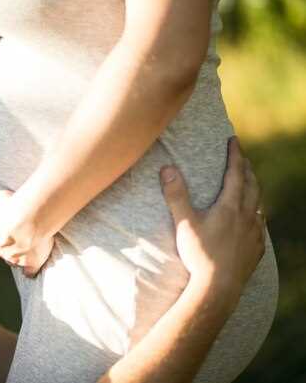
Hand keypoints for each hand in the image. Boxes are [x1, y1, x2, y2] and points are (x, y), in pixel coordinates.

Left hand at [0, 190, 54, 276]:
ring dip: (15, 252)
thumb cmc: (7, 207)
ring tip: (24, 242)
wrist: (29, 218)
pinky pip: (29, 269)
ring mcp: (15, 258)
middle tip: (11, 229)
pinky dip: (30, 267)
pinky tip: (32, 263)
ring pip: (11, 258)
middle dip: (2, 240)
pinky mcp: (31, 262)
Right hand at [160, 136, 265, 302]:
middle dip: (246, 168)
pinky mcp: (256, 249)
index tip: (233, 140)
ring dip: (254, 190)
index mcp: (230, 206)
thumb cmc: (200, 254)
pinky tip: (254, 218)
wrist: (219, 288)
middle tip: (241, 158)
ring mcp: (254, 233)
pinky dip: (257, 214)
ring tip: (249, 184)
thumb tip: (167, 168)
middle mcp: (247, 216)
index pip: (235, 173)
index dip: (235, 155)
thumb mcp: (184, 222)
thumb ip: (176, 194)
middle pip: (252, 185)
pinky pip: (261, 225)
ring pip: (259, 204)